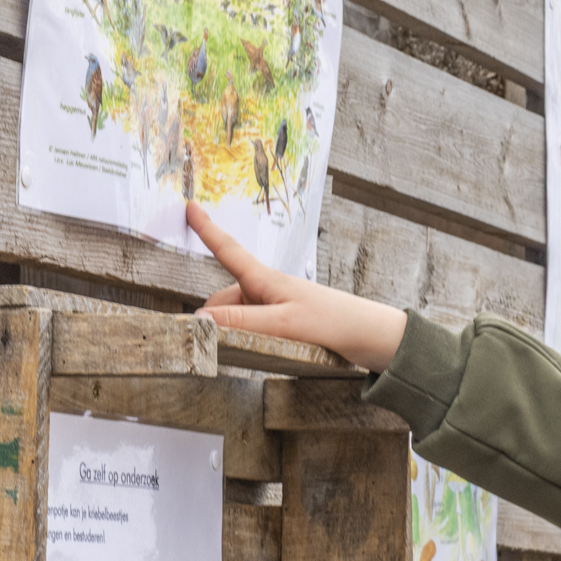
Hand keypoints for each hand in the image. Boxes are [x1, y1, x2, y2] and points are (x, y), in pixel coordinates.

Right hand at [186, 201, 408, 370]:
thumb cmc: (331, 322)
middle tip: (214, 345)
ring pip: (235, 319)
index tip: (191, 206)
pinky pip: (251, 330)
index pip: (228, 250)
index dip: (207, 229)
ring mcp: (274, 308)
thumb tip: (202, 320)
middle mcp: (266, 290)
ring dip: (232, 334)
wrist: (369, 337)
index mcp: (265, 279)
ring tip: (254, 351)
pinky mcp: (283, 325)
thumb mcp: (282, 323)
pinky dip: (246, 340)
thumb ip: (241, 322)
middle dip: (214, 319)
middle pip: (223, 300)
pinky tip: (258, 354)